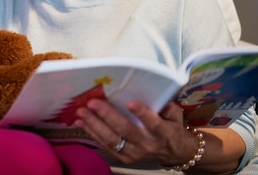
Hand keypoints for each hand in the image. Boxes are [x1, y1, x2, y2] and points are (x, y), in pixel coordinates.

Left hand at [74, 99, 197, 165]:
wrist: (172, 153)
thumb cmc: (171, 128)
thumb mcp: (177, 117)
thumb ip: (170, 108)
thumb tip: (161, 99)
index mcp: (163, 133)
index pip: (153, 123)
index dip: (142, 113)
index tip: (130, 102)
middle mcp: (147, 144)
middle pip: (126, 130)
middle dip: (107, 116)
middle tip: (93, 103)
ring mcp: (134, 153)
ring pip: (111, 139)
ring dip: (94, 124)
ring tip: (81, 112)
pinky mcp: (123, 158)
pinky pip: (105, 145)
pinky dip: (91, 133)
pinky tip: (80, 122)